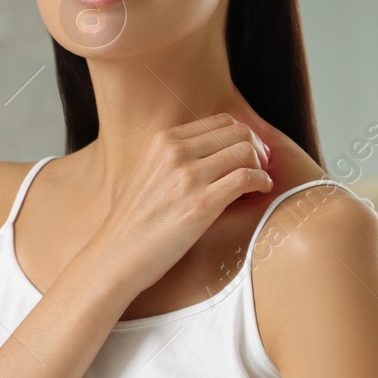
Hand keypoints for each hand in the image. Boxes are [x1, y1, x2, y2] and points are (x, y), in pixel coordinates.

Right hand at [87, 111, 273, 297]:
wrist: (116, 256)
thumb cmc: (134, 223)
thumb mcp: (148, 175)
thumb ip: (174, 159)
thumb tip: (211, 154)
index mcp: (163, 141)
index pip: (220, 120)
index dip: (243, 135)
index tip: (250, 152)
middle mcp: (175, 152)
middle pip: (237, 131)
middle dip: (257, 147)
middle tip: (261, 167)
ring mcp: (188, 177)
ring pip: (245, 151)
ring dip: (261, 165)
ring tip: (260, 182)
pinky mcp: (201, 204)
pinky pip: (246, 177)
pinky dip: (261, 181)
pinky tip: (261, 192)